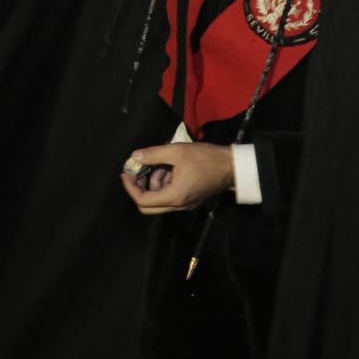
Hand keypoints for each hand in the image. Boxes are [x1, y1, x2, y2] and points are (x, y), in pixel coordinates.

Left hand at [119, 143, 234, 214]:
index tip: (126, 173)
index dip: (130, 187)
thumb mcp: (177, 152)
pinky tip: (169, 167)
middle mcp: (178, 205)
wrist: (232, 167)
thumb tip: (134, 156)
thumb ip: (153, 154)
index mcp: (174, 196)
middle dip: (140, 187)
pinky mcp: (190, 198)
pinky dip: (164, 182)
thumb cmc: (205, 159)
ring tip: (159, 163)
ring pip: (159, 199)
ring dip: (154, 182)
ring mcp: (185, 203)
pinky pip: (170, 195)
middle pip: (149, 205)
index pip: (143, 200)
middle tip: (138, 171)